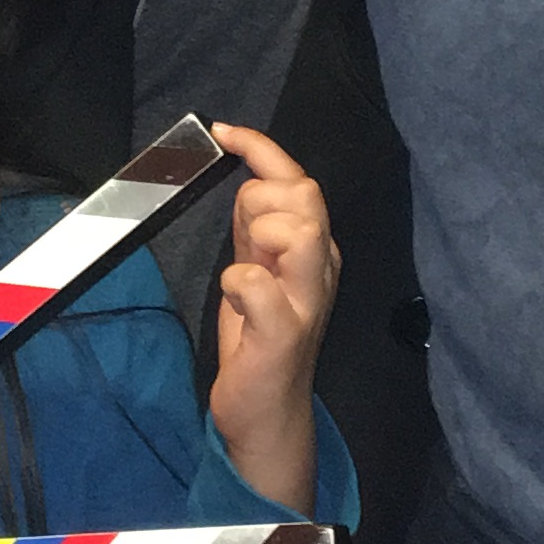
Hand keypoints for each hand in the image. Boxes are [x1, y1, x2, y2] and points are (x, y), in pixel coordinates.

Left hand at [205, 123, 337, 515]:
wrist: (267, 412)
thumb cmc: (260, 339)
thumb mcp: (258, 268)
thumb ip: (257, 227)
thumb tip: (248, 180)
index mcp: (316, 250)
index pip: (298, 179)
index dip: (261, 147)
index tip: (222, 131)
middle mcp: (321, 270)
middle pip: (305, 195)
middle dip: (259, 199)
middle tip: (243, 240)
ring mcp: (307, 302)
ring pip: (300, 232)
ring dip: (259, 235)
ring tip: (247, 267)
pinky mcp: (283, 335)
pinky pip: (256, 285)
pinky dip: (236, 284)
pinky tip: (235, 301)